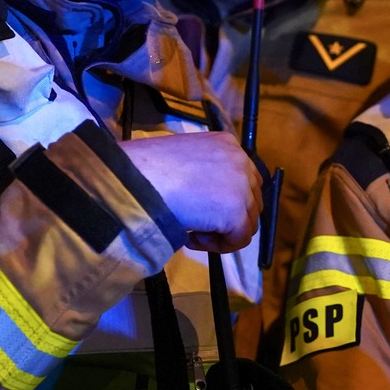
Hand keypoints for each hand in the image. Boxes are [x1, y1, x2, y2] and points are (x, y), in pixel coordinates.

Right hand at [121, 131, 261, 252]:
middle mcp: (240, 160)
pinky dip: (218, 246)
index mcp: (226, 143)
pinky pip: (239, 240)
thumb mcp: (183, 158)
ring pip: (248, 223)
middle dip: (227, 218)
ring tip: (192, 231)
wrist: (137, 180)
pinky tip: (192, 238)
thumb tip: (211, 198)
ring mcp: (241, 186)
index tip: (202, 209)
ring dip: (221, 232)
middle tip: (197, 224)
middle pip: (252, 201)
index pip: (245, 178)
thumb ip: (204, 171)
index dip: (227, 200)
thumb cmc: (146, 168)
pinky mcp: (236, 212)